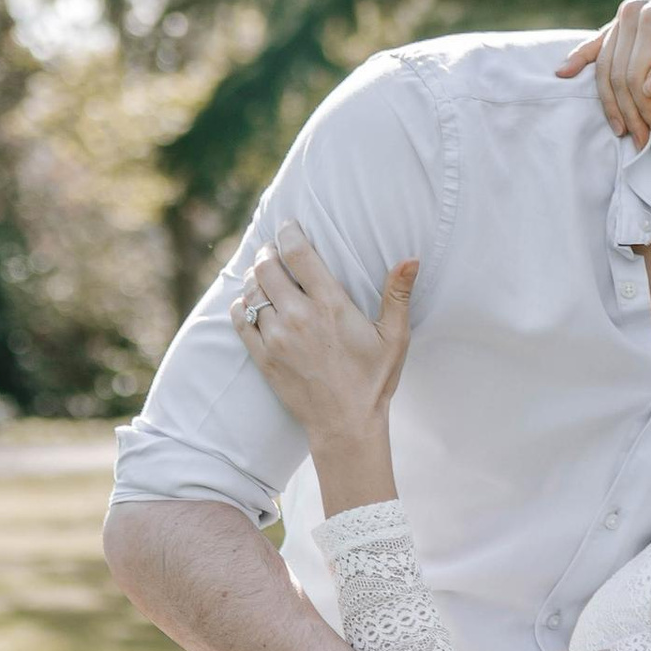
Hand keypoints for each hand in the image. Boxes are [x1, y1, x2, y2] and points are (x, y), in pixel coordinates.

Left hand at [231, 225, 416, 470]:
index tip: (288, 227)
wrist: (346, 424)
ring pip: (251, 291)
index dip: (288, 232)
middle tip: (273, 251)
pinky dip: (241, 305)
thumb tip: (411, 258)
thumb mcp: (394, 337)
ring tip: (263, 276)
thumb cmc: (374, 379)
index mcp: (331, 305)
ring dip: (254, 278)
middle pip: (266, 267)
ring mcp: (277, 338)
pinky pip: (240, 319)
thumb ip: (397, 294)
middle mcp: (299, 317)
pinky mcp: (263, 357)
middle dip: (267, 252)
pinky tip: (251, 303)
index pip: (298, 253)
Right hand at [554, 0, 650, 143]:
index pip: (636, 78)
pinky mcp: (622, 16)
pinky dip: (580, 57)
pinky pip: (597, 41)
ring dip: (609, 101)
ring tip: (620, 129)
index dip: (645, 110)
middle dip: (628, 113)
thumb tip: (649, 89)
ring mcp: (623, 14)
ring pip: (604, 66)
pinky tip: (564, 73)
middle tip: (641, 142)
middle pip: (617, 76)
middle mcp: (630, 14)